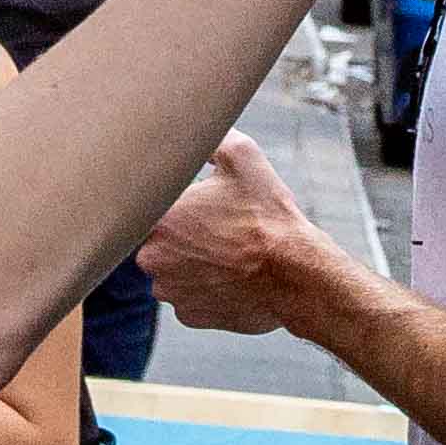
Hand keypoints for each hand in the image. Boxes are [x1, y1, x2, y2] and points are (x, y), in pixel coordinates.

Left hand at [141, 131, 321, 332]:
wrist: (296, 274)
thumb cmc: (268, 215)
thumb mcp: (242, 157)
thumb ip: (208, 139)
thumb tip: (192, 128)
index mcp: (157, 218)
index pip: (150, 205)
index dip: (177, 202)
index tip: (199, 203)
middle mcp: (153, 258)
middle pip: (160, 239)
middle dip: (184, 232)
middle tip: (220, 226)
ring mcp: (170, 291)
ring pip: (173, 269)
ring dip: (194, 261)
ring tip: (230, 252)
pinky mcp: (189, 316)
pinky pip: (189, 296)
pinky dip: (206, 287)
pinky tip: (232, 276)